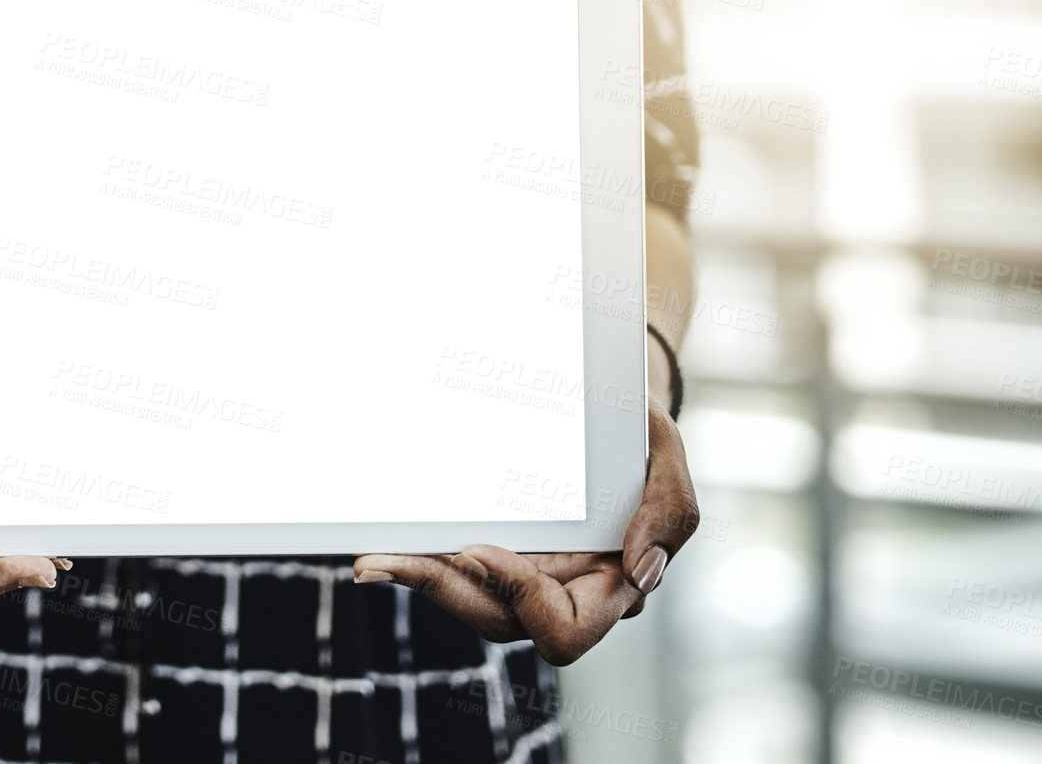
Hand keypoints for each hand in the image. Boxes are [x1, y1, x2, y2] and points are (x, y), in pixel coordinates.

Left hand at [352, 336, 698, 665]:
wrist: (605, 413)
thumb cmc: (634, 435)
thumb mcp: (665, 452)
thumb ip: (670, 510)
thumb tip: (640, 568)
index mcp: (612, 584)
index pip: (563, 627)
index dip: (518, 597)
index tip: (477, 548)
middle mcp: (564, 590)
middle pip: (498, 620)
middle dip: (441, 591)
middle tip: (384, 560)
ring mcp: (526, 576)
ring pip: (470, 602)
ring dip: (418, 581)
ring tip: (371, 560)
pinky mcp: (498, 553)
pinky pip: (457, 572)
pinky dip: (419, 560)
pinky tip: (379, 553)